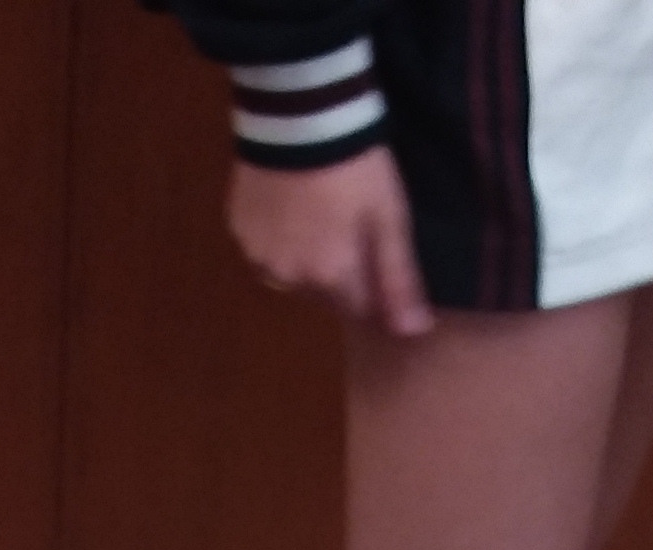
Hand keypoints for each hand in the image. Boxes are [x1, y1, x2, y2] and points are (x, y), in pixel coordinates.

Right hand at [225, 149, 433, 338]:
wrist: (299, 113)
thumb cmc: (355, 167)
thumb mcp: (388, 219)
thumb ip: (399, 280)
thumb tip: (414, 334)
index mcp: (330, 279)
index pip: (359, 309)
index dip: (373, 284)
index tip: (379, 251)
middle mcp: (289, 279)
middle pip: (324, 293)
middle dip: (338, 271)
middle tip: (348, 223)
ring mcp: (258, 255)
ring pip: (292, 274)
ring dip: (305, 257)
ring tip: (316, 213)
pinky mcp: (238, 228)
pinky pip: (265, 248)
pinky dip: (279, 236)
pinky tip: (290, 203)